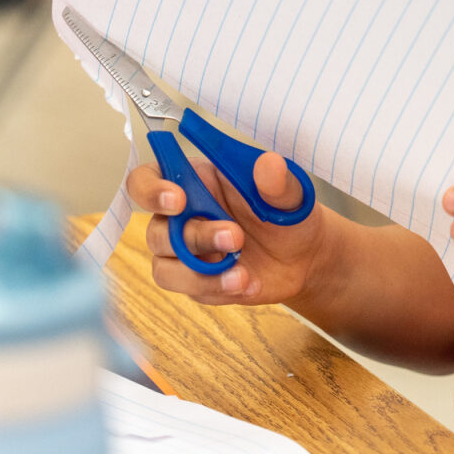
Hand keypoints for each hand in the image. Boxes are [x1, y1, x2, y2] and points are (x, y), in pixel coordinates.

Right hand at [126, 152, 327, 307]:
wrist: (305, 257)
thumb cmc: (289, 213)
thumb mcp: (291, 193)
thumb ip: (278, 181)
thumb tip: (269, 164)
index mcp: (197, 179)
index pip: (148, 178)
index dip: (150, 188)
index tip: (178, 199)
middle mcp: (183, 215)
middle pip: (157, 229)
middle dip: (195, 236)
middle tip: (235, 236)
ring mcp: (186, 252)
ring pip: (164, 266)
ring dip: (199, 272)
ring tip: (242, 272)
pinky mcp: (196, 281)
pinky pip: (189, 289)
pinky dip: (215, 288)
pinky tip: (246, 282)